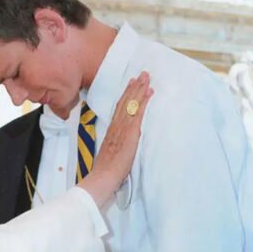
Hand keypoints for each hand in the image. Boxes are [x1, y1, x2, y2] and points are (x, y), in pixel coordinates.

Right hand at [79, 71, 153, 206]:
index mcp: (111, 132)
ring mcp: (122, 128)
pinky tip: (148, 93)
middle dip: (134, 88)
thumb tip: (119, 145)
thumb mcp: (109, 155)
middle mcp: (116, 127)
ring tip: (146, 78)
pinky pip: (137, 113)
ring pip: (130, 104)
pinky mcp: (130, 133)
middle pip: (125, 103)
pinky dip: (142, 102)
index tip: (132, 85)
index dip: (126, 96)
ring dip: (139, 90)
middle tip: (142, 75)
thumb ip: (114, 147)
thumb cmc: (106, 172)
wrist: (103, 177)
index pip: (119, 109)